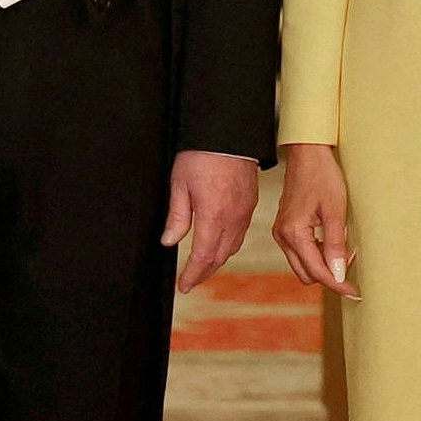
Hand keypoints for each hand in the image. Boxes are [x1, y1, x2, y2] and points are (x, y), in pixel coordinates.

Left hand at [163, 150, 258, 292]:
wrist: (229, 134)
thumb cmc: (201, 155)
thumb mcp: (180, 184)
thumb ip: (177, 217)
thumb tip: (170, 241)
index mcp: (213, 216)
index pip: (203, 257)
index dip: (192, 275)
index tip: (183, 286)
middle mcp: (233, 219)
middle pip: (219, 257)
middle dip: (204, 273)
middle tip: (190, 281)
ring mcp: (245, 212)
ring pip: (232, 247)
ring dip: (217, 261)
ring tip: (202, 267)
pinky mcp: (250, 204)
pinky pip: (240, 234)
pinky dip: (228, 246)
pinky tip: (219, 245)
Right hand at [272, 143, 358, 298]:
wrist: (307, 154)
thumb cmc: (322, 176)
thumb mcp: (335, 211)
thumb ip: (335, 245)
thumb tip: (339, 274)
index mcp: (293, 233)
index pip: (317, 271)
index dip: (338, 283)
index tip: (355, 292)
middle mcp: (282, 236)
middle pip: (307, 274)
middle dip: (330, 276)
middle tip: (353, 267)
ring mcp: (282, 232)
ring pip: (303, 265)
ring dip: (324, 265)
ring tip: (346, 253)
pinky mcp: (286, 227)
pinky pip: (301, 252)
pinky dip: (317, 254)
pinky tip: (333, 244)